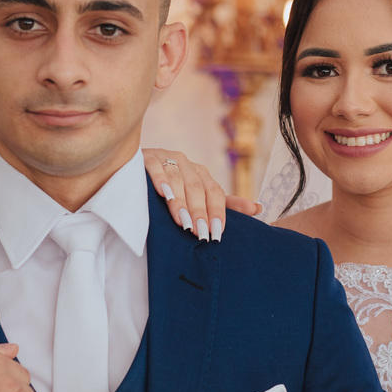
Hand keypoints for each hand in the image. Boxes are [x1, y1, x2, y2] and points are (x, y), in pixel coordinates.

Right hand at [141, 148, 261, 240]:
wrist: (133, 172)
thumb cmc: (170, 190)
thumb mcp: (198, 197)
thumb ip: (225, 204)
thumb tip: (259, 209)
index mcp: (201, 173)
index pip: (215, 193)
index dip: (217, 212)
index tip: (217, 234)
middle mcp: (186, 163)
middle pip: (197, 189)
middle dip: (200, 213)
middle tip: (201, 233)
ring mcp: (166, 158)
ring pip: (178, 180)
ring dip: (181, 203)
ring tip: (183, 223)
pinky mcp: (147, 157)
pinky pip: (156, 168)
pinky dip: (161, 180)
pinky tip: (164, 194)